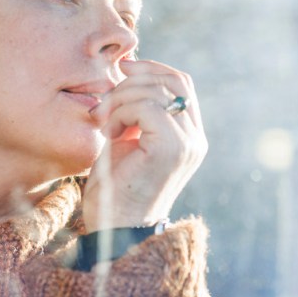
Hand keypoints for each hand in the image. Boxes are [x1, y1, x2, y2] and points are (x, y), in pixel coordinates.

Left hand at [83, 57, 206, 230]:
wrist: (114, 229)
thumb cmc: (113, 190)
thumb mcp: (126, 143)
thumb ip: (135, 115)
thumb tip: (128, 76)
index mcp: (188, 135)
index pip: (180, 83)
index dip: (152, 68)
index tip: (122, 68)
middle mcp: (195, 138)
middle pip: (172, 81)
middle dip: (131, 82)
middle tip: (102, 105)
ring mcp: (187, 144)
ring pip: (156, 92)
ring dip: (120, 101)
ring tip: (104, 125)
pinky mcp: (171, 149)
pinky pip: (147, 107)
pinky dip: (121, 113)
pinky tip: (109, 134)